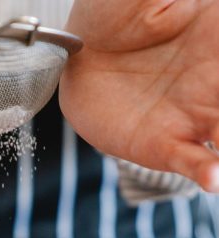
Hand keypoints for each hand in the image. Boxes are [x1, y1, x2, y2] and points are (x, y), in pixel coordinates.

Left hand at [59, 0, 218, 191]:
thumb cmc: (110, 16)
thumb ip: (172, 0)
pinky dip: (208, 171)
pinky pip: (193, 162)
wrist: (74, 60)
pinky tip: (215, 178)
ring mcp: (193, 117)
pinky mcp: (163, 145)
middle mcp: (215, 81)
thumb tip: (193, 4)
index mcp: (218, 35)